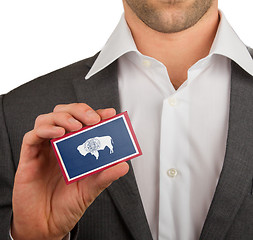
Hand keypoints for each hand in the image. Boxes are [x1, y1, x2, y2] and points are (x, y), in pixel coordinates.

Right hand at [11, 103, 128, 239]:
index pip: (84, 122)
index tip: (109, 114)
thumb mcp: (91, 189)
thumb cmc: (67, 204)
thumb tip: (124, 165)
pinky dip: (45, 129)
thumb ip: (105, 176)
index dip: (96, 114)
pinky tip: (58, 133)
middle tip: (92, 119)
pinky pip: (32, 136)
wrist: (46, 225)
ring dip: (63, 117)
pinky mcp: (29, 157)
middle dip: (79, 110)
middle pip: (65, 113)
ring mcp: (44, 149)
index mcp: (75, 148)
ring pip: (47, 119)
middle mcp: (59, 145)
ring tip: (76, 126)